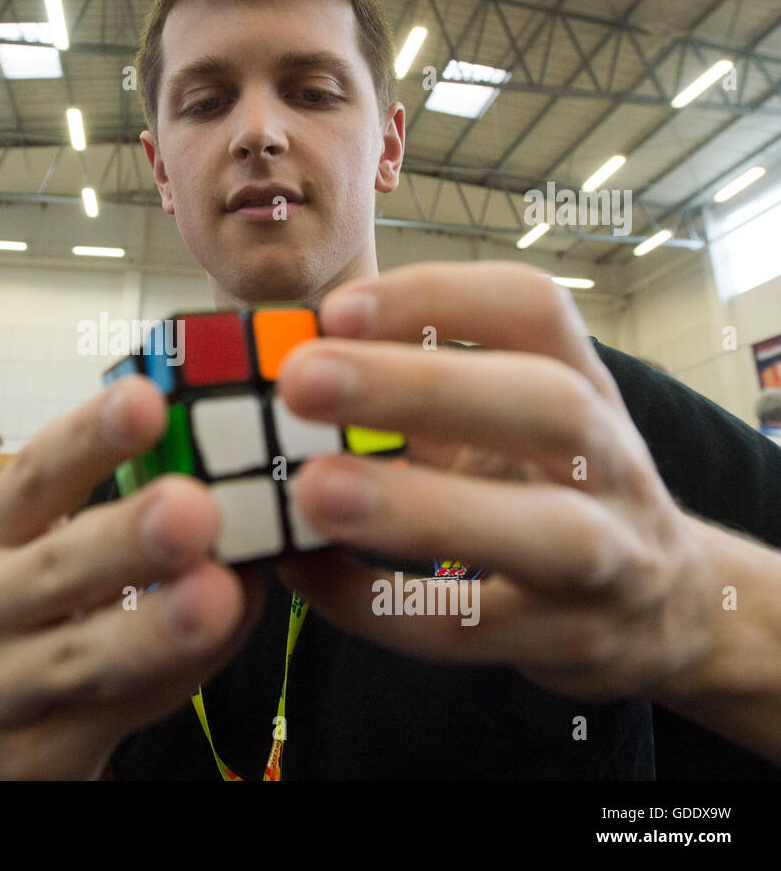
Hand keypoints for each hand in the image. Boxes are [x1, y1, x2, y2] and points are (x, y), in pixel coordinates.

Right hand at [0, 377, 266, 779]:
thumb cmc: (25, 633)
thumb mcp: (41, 565)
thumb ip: (118, 522)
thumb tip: (232, 483)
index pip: (35, 477)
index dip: (89, 437)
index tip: (145, 398)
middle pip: (54, 567)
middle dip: (126, 536)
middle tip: (192, 506)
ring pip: (82, 655)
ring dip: (154, 626)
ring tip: (215, 595)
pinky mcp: (34, 757)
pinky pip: (119, 714)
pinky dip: (178, 676)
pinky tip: (223, 636)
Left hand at [274, 261, 717, 703]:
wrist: (663, 609)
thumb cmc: (549, 489)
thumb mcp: (506, 424)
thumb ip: (416, 391)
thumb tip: (278, 358)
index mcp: (582, 384)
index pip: (535, 310)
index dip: (440, 298)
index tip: (335, 308)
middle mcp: (610, 462)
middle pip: (549, 406)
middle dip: (423, 388)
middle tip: (304, 381)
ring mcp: (610, 558)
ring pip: (544, 533)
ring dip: (421, 509)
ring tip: (311, 491)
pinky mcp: (571, 642)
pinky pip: (473, 630)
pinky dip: (382, 607)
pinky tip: (306, 573)